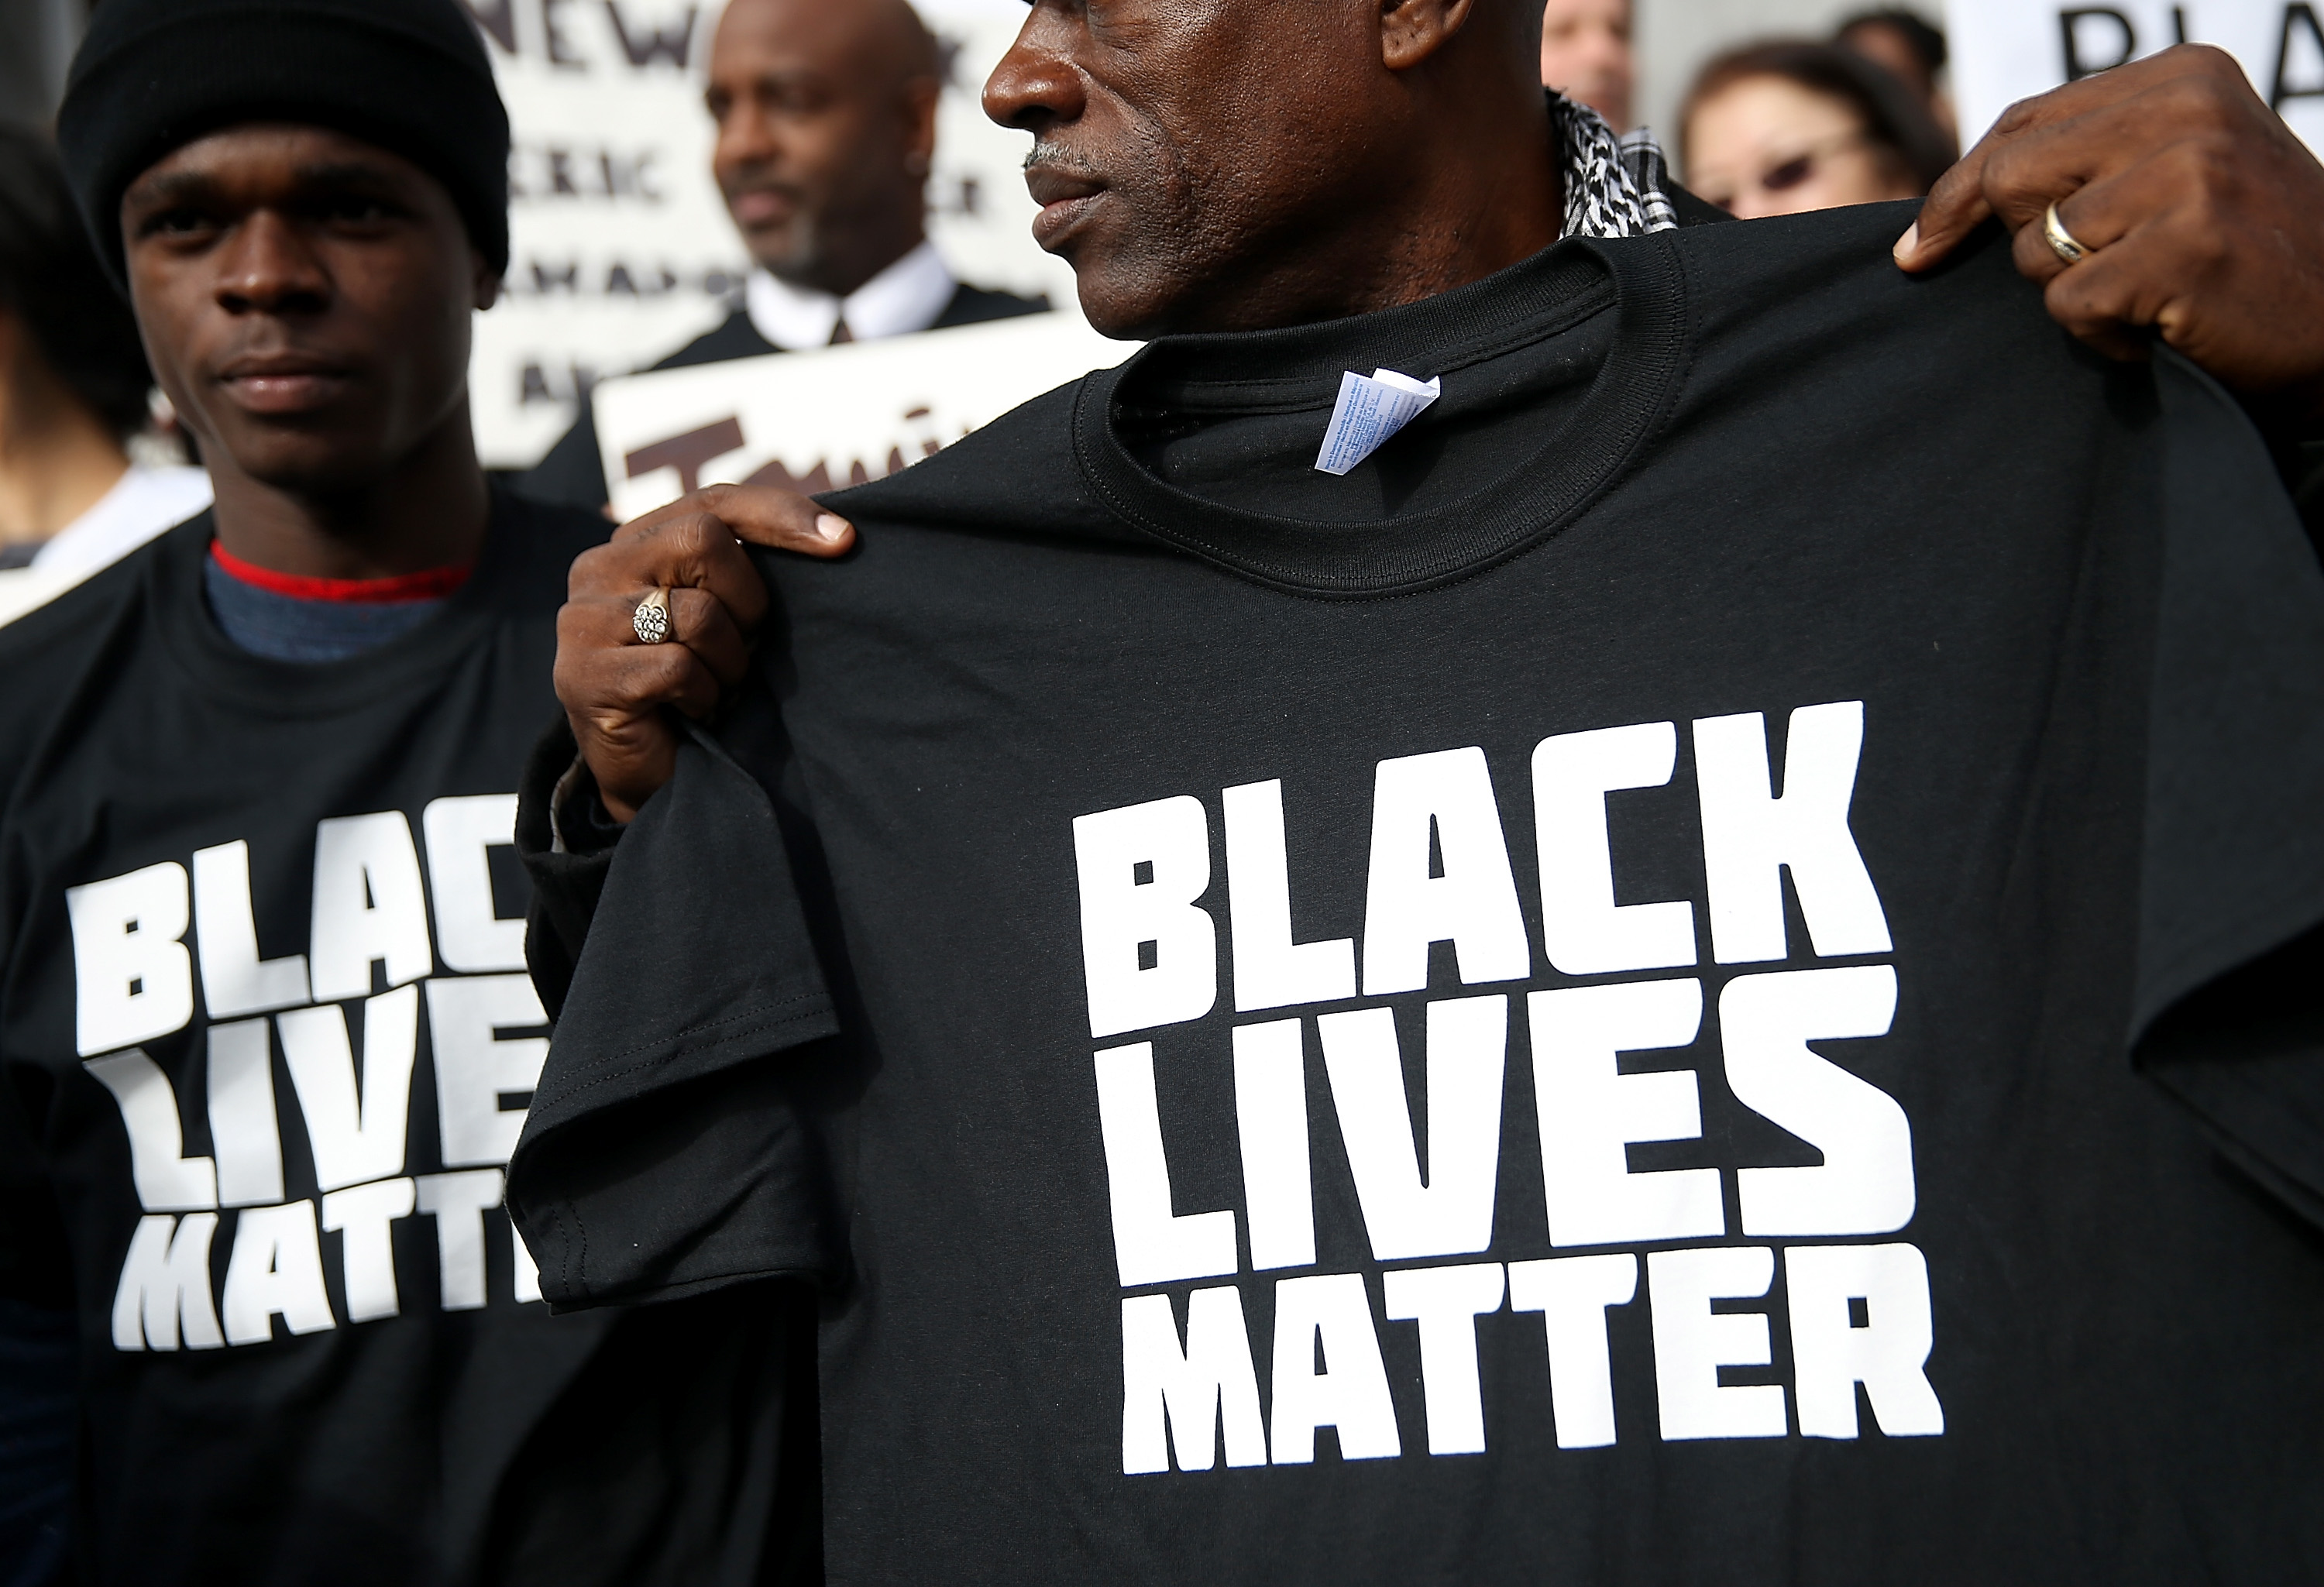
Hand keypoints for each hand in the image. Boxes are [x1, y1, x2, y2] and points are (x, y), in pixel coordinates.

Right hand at [555, 485, 854, 821]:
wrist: (650, 777)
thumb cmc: (697, 687)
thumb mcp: (726, 617)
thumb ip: (746, 569)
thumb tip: (838, 534)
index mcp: (635, 542)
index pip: (715, 502)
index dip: (781, 515)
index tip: (845, 540)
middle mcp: (598, 568)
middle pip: (703, 540)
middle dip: (748, 601)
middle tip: (746, 647)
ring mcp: (582, 620)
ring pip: (698, 613)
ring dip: (728, 663)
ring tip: (714, 687)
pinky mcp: (584, 675)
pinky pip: (679, 667)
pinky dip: (704, 695)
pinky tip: (694, 710)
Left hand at [1896, 45, 2323, 427]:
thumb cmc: (2252, 256)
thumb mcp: (2181, 173)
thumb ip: (2091, 160)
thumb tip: (1950, 204)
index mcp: (2182, 76)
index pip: (2024, 122)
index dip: (1959, 189)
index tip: (1921, 244)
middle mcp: (2187, 111)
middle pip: (2010, 176)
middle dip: (2018, 241)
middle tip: (2076, 275)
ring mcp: (2189, 176)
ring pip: (2037, 249)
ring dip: (2076, 294)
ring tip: (2151, 296)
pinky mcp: (2183, 249)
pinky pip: (2070, 305)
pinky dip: (2100, 337)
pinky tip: (2162, 328)